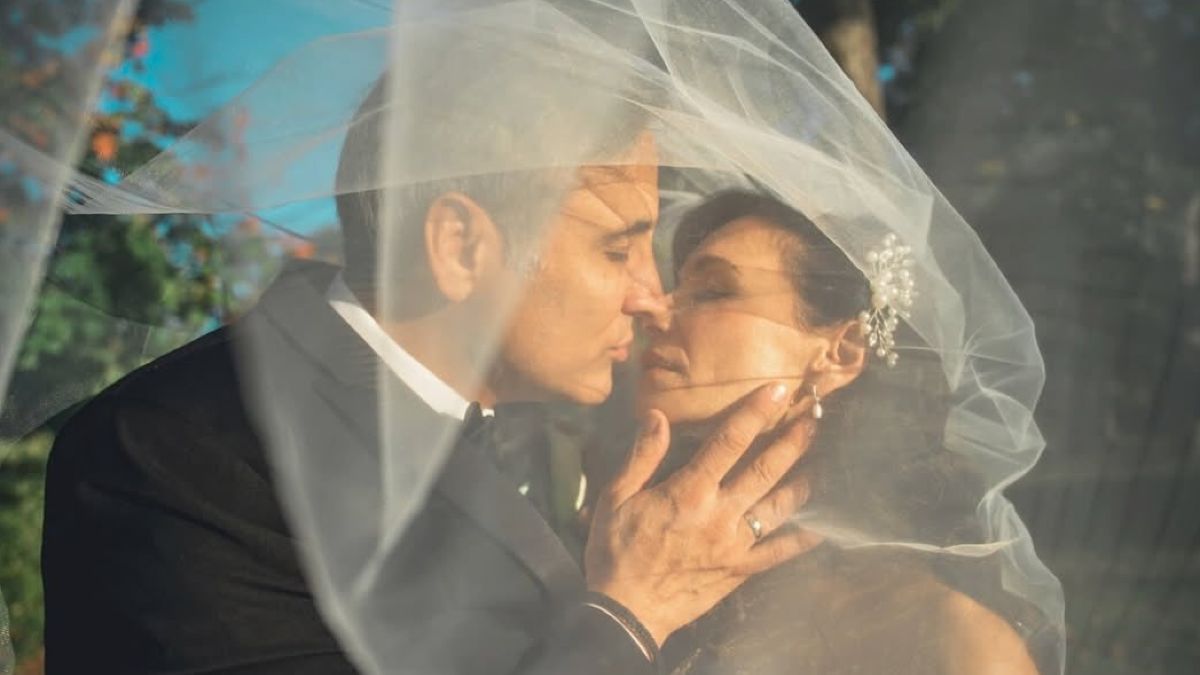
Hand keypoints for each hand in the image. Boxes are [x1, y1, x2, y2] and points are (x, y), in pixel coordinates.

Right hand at [584, 382, 821, 645]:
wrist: (625, 612)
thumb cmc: (615, 551)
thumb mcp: (615, 497)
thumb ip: (642, 456)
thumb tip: (658, 416)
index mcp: (689, 492)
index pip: (729, 442)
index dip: (756, 412)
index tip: (778, 390)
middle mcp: (720, 514)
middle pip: (767, 470)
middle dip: (794, 441)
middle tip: (815, 418)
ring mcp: (736, 545)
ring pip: (781, 507)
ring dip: (804, 481)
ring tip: (824, 460)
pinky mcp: (742, 570)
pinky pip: (780, 551)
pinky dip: (805, 537)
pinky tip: (823, 523)